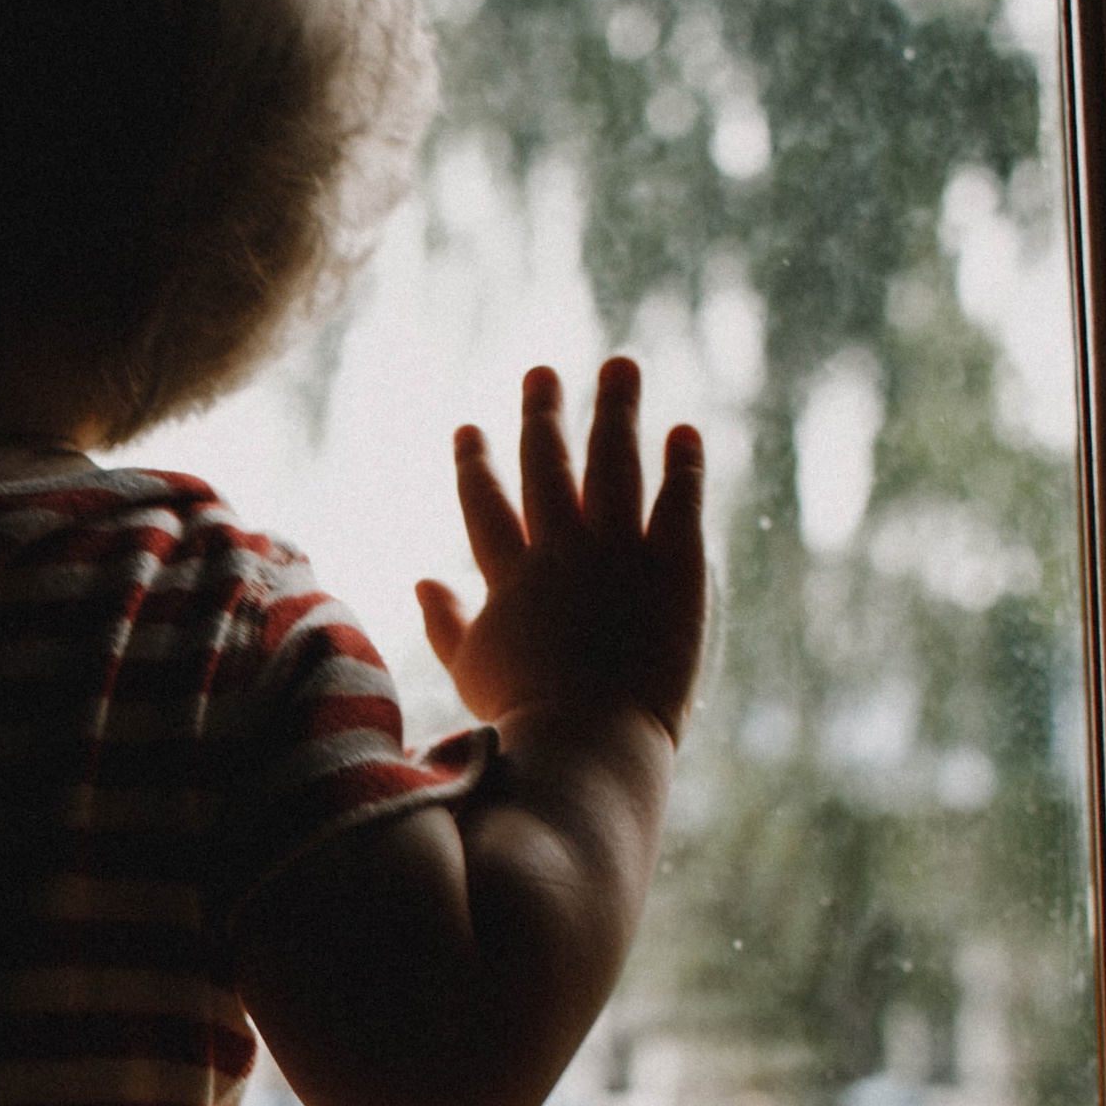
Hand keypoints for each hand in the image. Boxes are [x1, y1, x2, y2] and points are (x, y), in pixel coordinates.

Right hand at [418, 357, 705, 745]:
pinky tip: (683, 430)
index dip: (476, 463)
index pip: (486, 505)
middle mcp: (560, 551)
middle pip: (549, 466)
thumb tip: (422, 578)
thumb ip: (446, 622)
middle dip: (544, 414)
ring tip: (620, 367)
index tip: (469, 428)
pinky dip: (682, 462)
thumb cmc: (525, 720)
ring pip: (614, 463)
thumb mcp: (472, 671)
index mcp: (510, 577)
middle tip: (542, 373)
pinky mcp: (672, 567)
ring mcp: (617, 553)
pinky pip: (678, 500)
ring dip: (616, 410)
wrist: (588, 738)